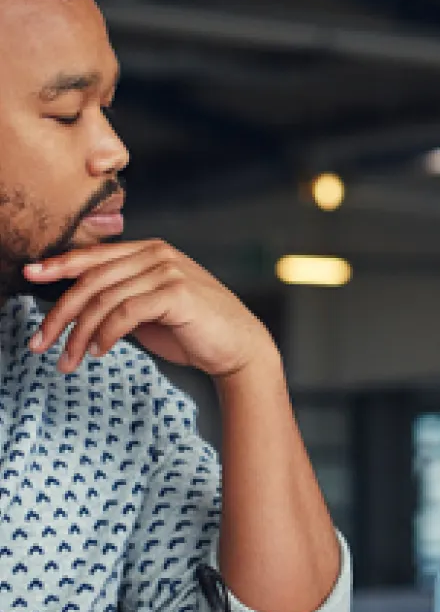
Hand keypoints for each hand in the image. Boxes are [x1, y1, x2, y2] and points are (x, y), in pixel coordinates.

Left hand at [25, 241, 273, 379]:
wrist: (238, 347)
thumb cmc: (193, 330)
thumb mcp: (148, 308)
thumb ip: (119, 297)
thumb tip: (73, 304)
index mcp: (150, 250)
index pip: (94, 256)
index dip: (58, 264)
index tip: (29, 275)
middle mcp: (158, 254)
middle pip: (91, 280)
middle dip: (59, 314)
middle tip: (39, 343)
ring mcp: (168, 271)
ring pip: (104, 300)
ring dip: (79, 335)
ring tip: (67, 360)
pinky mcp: (176, 293)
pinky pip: (124, 314)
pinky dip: (106, 335)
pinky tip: (99, 352)